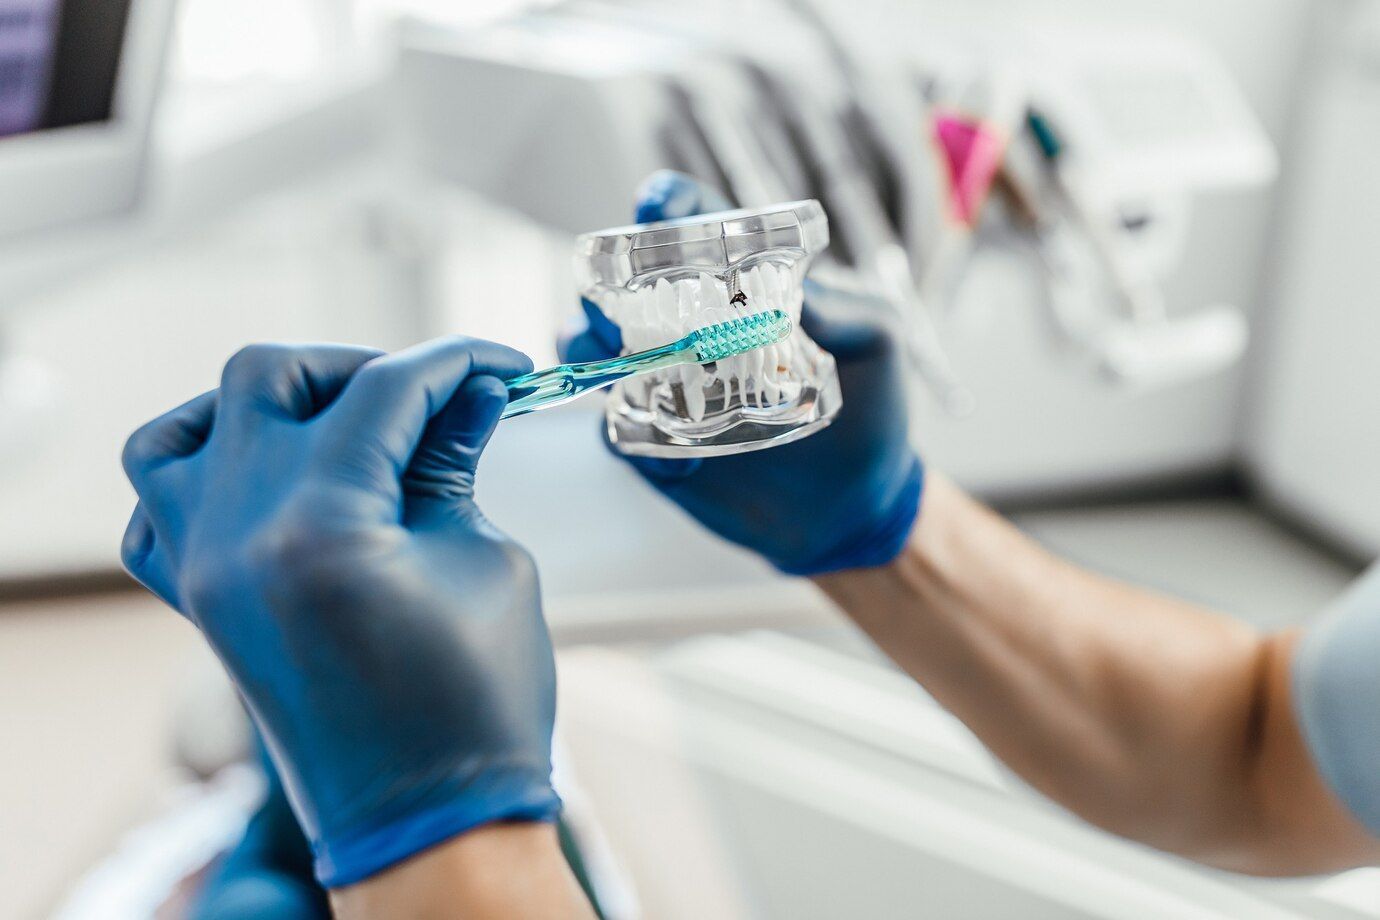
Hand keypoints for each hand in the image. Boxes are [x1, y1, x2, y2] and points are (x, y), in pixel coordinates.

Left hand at [121, 338, 560, 887]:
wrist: (425, 823)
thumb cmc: (472, 715)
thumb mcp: (485, 565)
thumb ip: (456, 466)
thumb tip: (469, 396)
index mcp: (318, 528)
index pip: (386, 391)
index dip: (454, 363)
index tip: (497, 365)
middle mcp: (236, 538)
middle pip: (268, 377)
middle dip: (359, 366)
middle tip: (430, 392)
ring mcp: (204, 572)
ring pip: (184, 430)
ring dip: (261, 405)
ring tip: (336, 422)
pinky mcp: (201, 605)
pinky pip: (155, 512)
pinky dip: (200, 476)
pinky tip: (269, 483)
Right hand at [561, 171, 923, 575]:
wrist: (855, 503)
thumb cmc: (871, 405)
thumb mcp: (877, 345)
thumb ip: (848, 315)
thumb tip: (803, 296)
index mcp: (743, 284)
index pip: (696, 227)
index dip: (671, 206)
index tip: (656, 205)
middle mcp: (694, 326)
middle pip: (624, 283)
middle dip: (606, 281)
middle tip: (616, 301)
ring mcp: (669, 383)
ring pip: (598, 348)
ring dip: (592, 346)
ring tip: (617, 362)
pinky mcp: (658, 441)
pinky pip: (617, 428)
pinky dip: (627, 431)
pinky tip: (677, 455)